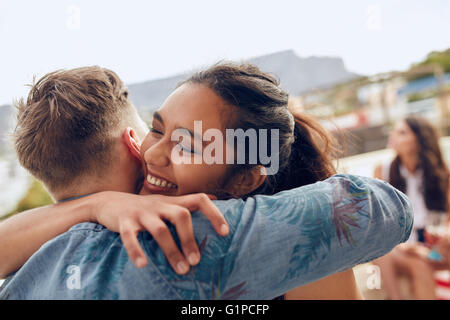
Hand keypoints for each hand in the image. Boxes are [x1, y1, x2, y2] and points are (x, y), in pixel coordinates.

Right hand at [90, 192, 228, 273]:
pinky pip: (130, 237)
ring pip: (159, 230)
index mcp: (172, 202)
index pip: (199, 199)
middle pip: (181, 215)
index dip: (214, 213)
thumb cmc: (146, 209)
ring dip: (171, 251)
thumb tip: (215, 198)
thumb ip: (187, 203)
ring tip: (180, 270)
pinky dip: (136, 251)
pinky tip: (143, 265)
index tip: (225, 233)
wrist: (110, 201)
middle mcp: (159, 205)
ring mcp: (142, 213)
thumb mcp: (167, 203)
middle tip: (196, 262)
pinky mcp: (124, 222)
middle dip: (190, 239)